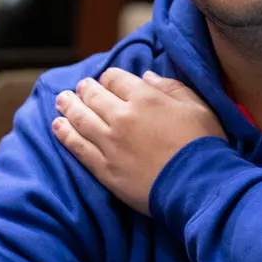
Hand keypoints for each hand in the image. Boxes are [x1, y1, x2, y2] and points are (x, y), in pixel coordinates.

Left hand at [52, 68, 224, 213]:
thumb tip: (146, 76)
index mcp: (145, 97)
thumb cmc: (204, 145)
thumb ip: (171, 87)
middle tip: (77, 88)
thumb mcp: (198, 106)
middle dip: (84, 89)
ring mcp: (110, 143)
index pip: (115, 78)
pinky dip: (65, 134)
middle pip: (93, 96)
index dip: (109, 78)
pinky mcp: (104, 168)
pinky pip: (78, 147)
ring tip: (60, 100)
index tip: (107, 82)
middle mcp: (122, 116)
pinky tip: (57, 126)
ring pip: (80, 119)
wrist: (198, 185)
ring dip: (67, 107)